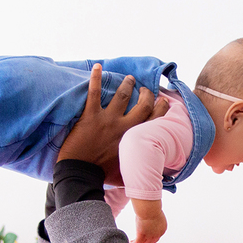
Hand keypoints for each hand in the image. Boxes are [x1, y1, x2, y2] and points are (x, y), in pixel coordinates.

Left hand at [58, 64, 169, 186]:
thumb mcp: (130, 172)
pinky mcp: (91, 116)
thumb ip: (143, 167)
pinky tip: (98, 66)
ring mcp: (108, 120)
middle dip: (147, 94)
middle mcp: (125, 126)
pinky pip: (94, 93)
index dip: (162, 107)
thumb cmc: (104, 175)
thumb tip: (159, 174)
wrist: (81, 174)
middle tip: (145, 90)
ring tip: (130, 79)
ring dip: (128, 85)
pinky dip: (95, 78)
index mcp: (136, 138)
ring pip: (122, 95)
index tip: (161, 101)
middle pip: (143, 103)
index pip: (155, 118)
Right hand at [132, 208, 167, 242]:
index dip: (152, 237)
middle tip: (142, 242)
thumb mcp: (156, 215)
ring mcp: (149, 236)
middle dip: (146, 242)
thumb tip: (150, 217)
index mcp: (163, 229)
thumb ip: (154, 218)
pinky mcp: (142, 236)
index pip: (158, 236)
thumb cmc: (152, 208)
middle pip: (152, 242)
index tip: (148, 236)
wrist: (149, 209)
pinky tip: (131, 242)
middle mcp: (157, 234)